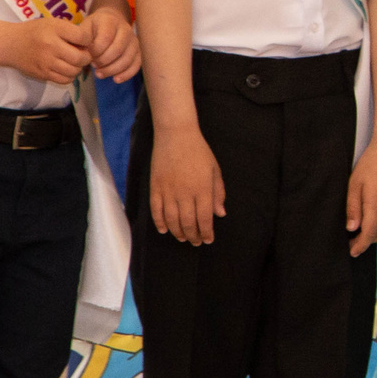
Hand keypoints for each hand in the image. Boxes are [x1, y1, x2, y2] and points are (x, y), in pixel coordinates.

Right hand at [7, 17, 93, 83]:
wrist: (10, 44)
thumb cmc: (35, 32)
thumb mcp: (52, 23)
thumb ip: (70, 31)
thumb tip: (90, 44)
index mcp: (54, 29)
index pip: (82, 37)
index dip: (88, 40)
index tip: (84, 41)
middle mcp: (50, 45)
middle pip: (80, 58)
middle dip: (86, 57)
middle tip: (83, 54)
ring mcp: (46, 62)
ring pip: (74, 71)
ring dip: (78, 68)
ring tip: (73, 62)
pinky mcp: (42, 74)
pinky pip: (64, 80)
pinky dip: (69, 76)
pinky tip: (66, 69)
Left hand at [85, 8, 142, 81]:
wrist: (110, 21)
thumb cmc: (93, 28)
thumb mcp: (84, 28)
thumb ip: (82, 41)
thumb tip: (81, 55)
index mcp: (110, 21)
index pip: (105, 38)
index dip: (95, 51)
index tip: (87, 55)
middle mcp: (125, 29)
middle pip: (117, 49)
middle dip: (103, 61)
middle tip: (93, 65)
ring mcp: (134, 40)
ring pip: (127, 58)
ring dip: (112, 70)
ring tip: (99, 73)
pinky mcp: (138, 51)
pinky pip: (136, 64)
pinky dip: (126, 74)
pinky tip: (115, 79)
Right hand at [150, 123, 225, 246]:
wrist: (176, 135)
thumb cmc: (199, 151)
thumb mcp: (215, 170)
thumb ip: (218, 193)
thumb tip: (220, 213)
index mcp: (203, 190)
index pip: (205, 219)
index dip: (206, 232)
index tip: (208, 240)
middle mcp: (185, 194)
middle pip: (188, 223)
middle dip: (192, 236)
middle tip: (195, 242)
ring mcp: (168, 191)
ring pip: (171, 220)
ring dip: (177, 232)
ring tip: (182, 237)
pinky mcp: (155, 187)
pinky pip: (156, 210)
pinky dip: (159, 222)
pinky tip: (164, 229)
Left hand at [346, 142, 376, 257]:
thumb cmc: (371, 165)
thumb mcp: (354, 185)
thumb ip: (353, 209)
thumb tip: (352, 229)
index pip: (368, 235)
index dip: (360, 246)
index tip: (352, 252)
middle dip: (366, 241)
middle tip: (353, 240)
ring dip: (376, 236)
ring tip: (364, 233)